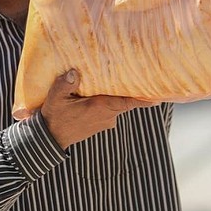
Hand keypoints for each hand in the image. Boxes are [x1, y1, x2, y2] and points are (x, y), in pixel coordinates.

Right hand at [40, 70, 155, 149]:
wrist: (51, 138)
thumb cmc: (55, 117)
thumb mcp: (56, 98)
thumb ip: (65, 84)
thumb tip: (74, 72)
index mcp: (101, 108)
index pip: (128, 102)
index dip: (144, 99)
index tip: (159, 97)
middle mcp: (108, 116)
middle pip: (124, 100)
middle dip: (128, 89)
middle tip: (136, 74)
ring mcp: (105, 121)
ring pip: (116, 105)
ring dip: (115, 95)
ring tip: (112, 79)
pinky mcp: (100, 124)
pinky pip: (109, 110)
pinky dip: (108, 102)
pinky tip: (99, 93)